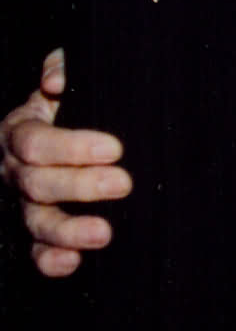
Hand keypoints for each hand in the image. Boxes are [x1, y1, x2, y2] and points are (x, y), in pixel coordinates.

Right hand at [4, 50, 128, 276]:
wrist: (69, 125)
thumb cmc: (74, 99)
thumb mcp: (71, 77)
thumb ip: (65, 67)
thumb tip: (56, 80)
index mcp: (21, 131)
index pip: (35, 142)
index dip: (71, 147)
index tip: (114, 149)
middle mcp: (16, 169)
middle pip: (36, 183)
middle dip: (80, 186)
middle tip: (124, 183)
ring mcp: (24, 202)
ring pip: (36, 221)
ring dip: (67, 230)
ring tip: (104, 233)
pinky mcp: (37, 229)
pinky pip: (36, 250)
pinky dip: (51, 259)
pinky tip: (73, 263)